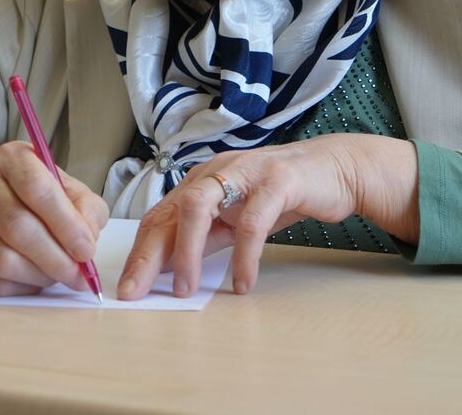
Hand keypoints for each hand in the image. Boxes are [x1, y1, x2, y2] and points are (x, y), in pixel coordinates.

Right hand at [0, 141, 108, 296]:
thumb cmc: (38, 196)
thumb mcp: (68, 189)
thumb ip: (86, 209)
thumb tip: (86, 242)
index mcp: (12, 159)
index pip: (37, 189)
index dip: (65, 224)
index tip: (86, 250)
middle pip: (18, 228)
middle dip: (56, 258)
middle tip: (78, 275)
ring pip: (2, 259)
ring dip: (38, 275)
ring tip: (57, 275)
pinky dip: (21, 286)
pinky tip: (35, 277)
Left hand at [117, 135, 417, 300]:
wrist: (335, 169)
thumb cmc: (282, 194)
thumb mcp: (236, 218)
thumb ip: (206, 236)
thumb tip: (168, 268)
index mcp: (202, 181)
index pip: (160, 216)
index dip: (139, 251)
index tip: (126, 286)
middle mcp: (217, 172)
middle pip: (171, 211)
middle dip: (149, 253)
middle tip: (136, 291)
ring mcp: (245, 172)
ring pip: (199, 207)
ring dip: (187, 252)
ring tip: (186, 289)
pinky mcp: (277, 181)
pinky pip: (252, 221)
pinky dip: (244, 255)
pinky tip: (242, 283)